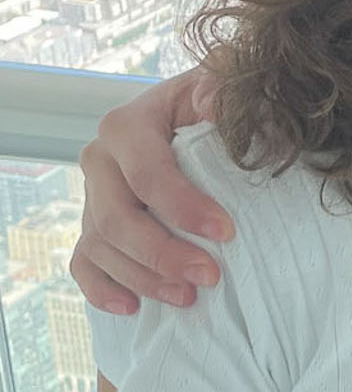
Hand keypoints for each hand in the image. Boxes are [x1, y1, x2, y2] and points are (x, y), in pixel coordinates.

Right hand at [70, 69, 230, 313]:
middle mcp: (101, 160)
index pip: (147, 173)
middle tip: (210, 276)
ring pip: (101, 246)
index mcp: (128, 125)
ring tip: (189, 297)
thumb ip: (220, 91)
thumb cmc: (213, 101)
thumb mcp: (220, 84)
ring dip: (143, 277)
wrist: (194, 112)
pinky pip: (84, 262)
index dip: (183, 206)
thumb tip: (218, 103)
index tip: (226, 232)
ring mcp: (94, 195)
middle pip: (117, 218)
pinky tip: (131, 307)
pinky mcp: (95, 224)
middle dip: (162, 253)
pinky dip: (102, 288)